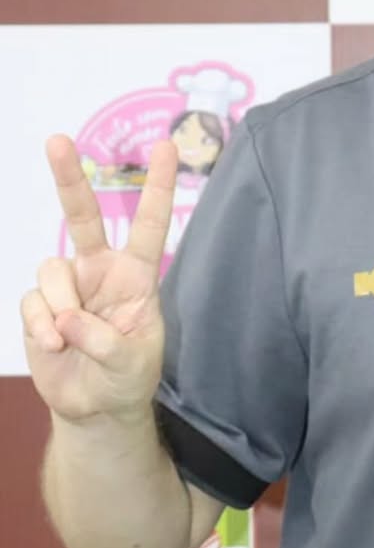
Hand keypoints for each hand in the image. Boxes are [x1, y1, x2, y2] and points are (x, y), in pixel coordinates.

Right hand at [21, 134, 178, 423]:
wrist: (94, 408)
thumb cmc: (126, 379)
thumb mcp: (131, 364)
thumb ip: (105, 341)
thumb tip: (67, 319)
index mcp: (136, 276)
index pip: (148, 225)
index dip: (156, 186)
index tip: (167, 146)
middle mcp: (100, 271)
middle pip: (83, 216)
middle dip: (68, 178)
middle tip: (56, 139)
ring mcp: (68, 286)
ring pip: (51, 270)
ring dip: (60, 309)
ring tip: (70, 341)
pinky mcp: (40, 305)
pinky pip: (32, 302)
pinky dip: (41, 327)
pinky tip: (54, 347)